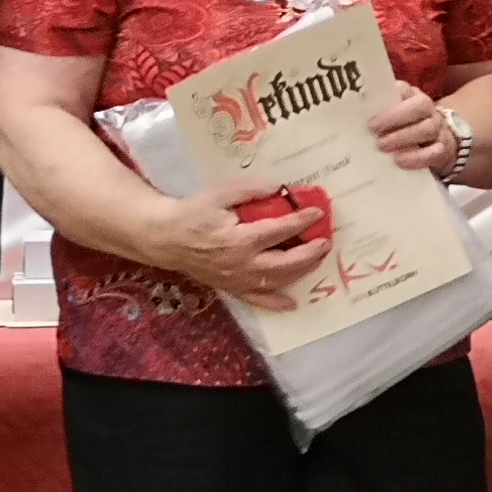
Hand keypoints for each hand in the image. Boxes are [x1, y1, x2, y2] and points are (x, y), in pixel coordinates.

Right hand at [138, 193, 335, 309]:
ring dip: (301, 272)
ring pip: (277, 281)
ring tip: (317, 259)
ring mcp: (238, 280)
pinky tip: (292, 304)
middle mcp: (242, 264)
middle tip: (326, 241)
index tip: (317, 213)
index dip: (302, 221)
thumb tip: (278, 187)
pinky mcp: (231, 288)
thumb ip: (250, 190)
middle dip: (310, 253)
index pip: (280, 230)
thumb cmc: (193, 213)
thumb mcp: (220, 194)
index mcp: (240, 239)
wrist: (166, 238)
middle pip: (286, 263)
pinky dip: (276, 303)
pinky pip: (257, 300)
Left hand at [368, 79, 458, 174]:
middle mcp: (428, 109)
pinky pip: (434, 152)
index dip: (388, 99)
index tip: (369, 114)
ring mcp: (438, 129)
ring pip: (427, 129)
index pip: (404, 90)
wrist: (436, 143)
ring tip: (382, 147)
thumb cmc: (404, 127)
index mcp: (412, 96)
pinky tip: (399, 161)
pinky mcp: (443, 149)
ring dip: (403, 138)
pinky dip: (416, 158)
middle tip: (373, 130)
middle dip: (395, 118)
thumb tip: (350, 114)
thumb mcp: (392, 115)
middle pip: (419, 107)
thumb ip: (377, 112)